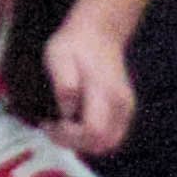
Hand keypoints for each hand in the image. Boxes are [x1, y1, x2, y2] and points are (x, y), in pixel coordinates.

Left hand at [41, 13, 135, 157]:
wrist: (99, 32)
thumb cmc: (74, 45)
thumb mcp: (57, 56)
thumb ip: (63, 84)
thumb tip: (67, 112)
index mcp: (105, 91)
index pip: (94, 131)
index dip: (70, 136)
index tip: (50, 123)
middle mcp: (120, 103)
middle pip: (103, 144)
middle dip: (75, 144)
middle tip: (54, 128)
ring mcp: (126, 109)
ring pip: (108, 143)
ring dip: (83, 143)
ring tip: (62, 126)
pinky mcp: (124, 111)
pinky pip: (110, 136)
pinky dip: (91, 138)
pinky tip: (74, 124)